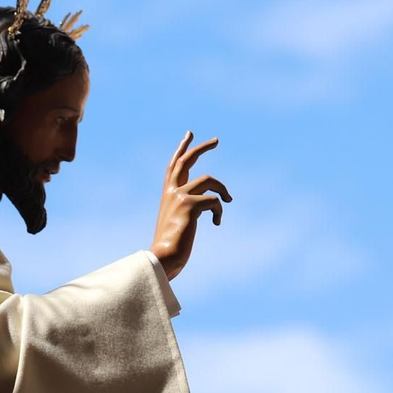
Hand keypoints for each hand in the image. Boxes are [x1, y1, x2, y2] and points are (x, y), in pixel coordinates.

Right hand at [150, 132, 231, 279]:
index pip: (175, 165)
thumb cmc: (170, 247)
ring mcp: (180, 196)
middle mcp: (172, 191)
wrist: (163, 257)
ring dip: (223, 189)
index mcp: (168, 194)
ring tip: (229, 199)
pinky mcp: (190, 205)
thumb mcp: (176, 222)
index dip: (183, 149)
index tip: (190, 135)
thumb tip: (208, 205)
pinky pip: (215, 201)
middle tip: (216, 140)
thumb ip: (186, 208)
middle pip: (187, 160)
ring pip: (210, 180)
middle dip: (202, 147)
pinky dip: (219, 212)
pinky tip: (216, 223)